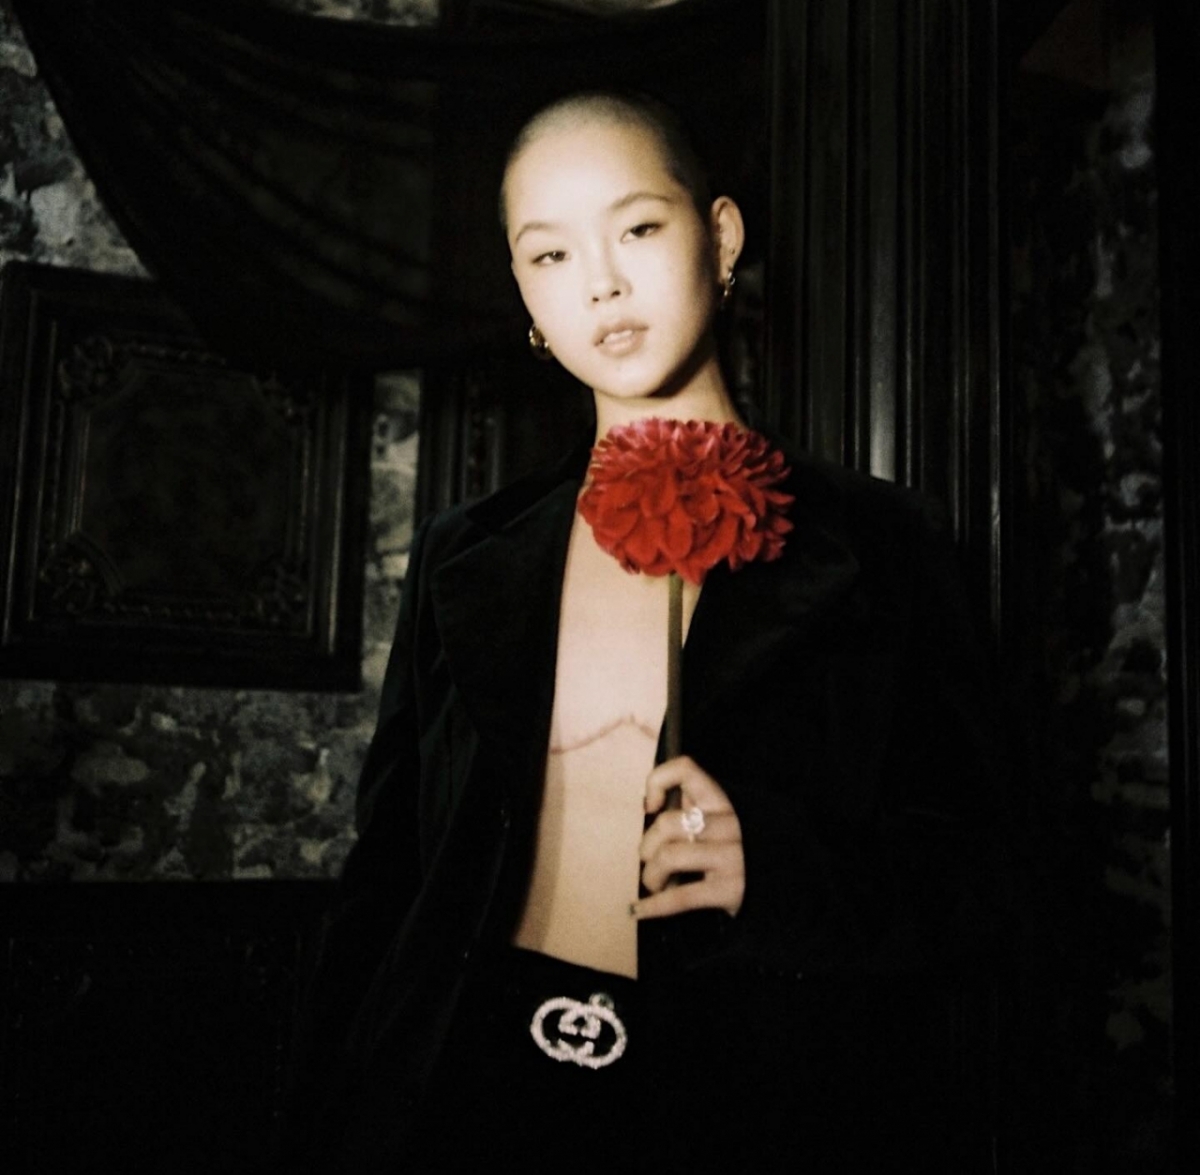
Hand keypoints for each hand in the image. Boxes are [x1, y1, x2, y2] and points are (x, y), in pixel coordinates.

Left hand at [634, 755, 744, 919]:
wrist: (790, 889)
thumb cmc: (745, 853)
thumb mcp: (727, 820)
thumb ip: (698, 807)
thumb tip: (652, 805)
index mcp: (725, 802)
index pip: (686, 770)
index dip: (658, 781)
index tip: (651, 807)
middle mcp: (729, 824)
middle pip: (666, 824)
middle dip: (647, 847)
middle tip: (651, 862)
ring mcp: (732, 857)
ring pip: (668, 856)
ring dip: (651, 875)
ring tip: (655, 884)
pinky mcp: (731, 890)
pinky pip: (681, 897)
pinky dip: (654, 906)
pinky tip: (640, 910)